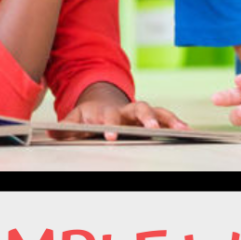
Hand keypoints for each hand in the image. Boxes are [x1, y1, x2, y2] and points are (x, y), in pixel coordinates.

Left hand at [60, 99, 188, 142]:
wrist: (100, 102)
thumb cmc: (88, 116)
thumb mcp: (74, 120)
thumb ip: (65, 128)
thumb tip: (51, 133)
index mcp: (107, 111)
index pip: (109, 118)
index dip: (110, 126)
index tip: (110, 137)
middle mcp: (126, 110)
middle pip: (139, 108)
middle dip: (146, 118)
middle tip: (151, 128)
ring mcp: (140, 113)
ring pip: (157, 111)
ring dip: (169, 119)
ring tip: (183, 129)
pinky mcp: (152, 117)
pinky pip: (167, 118)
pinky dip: (177, 123)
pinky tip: (189, 132)